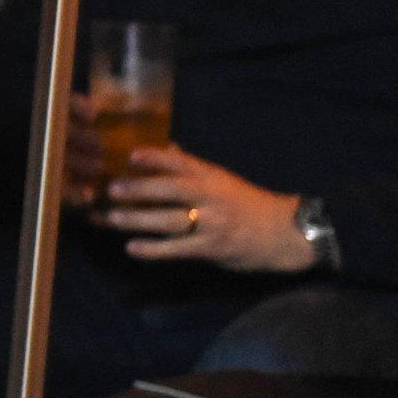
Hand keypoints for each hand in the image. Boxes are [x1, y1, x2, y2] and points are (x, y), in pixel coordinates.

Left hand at [97, 146, 313, 272]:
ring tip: (112, 218)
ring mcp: (212, 223)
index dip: (155, 157)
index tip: (130, 156)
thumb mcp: (224, 181)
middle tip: (111, 189)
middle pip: (172, 190)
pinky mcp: (213, 249)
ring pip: (171, 220)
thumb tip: (168, 147)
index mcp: (212, 177)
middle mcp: (211, 197)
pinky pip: (178, 249)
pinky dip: (154, 249)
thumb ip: (194, 167)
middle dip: (140, 189)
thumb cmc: (248, 204)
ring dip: (139, 219)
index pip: (181, 162)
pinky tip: (132, 248)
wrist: (285, 233)